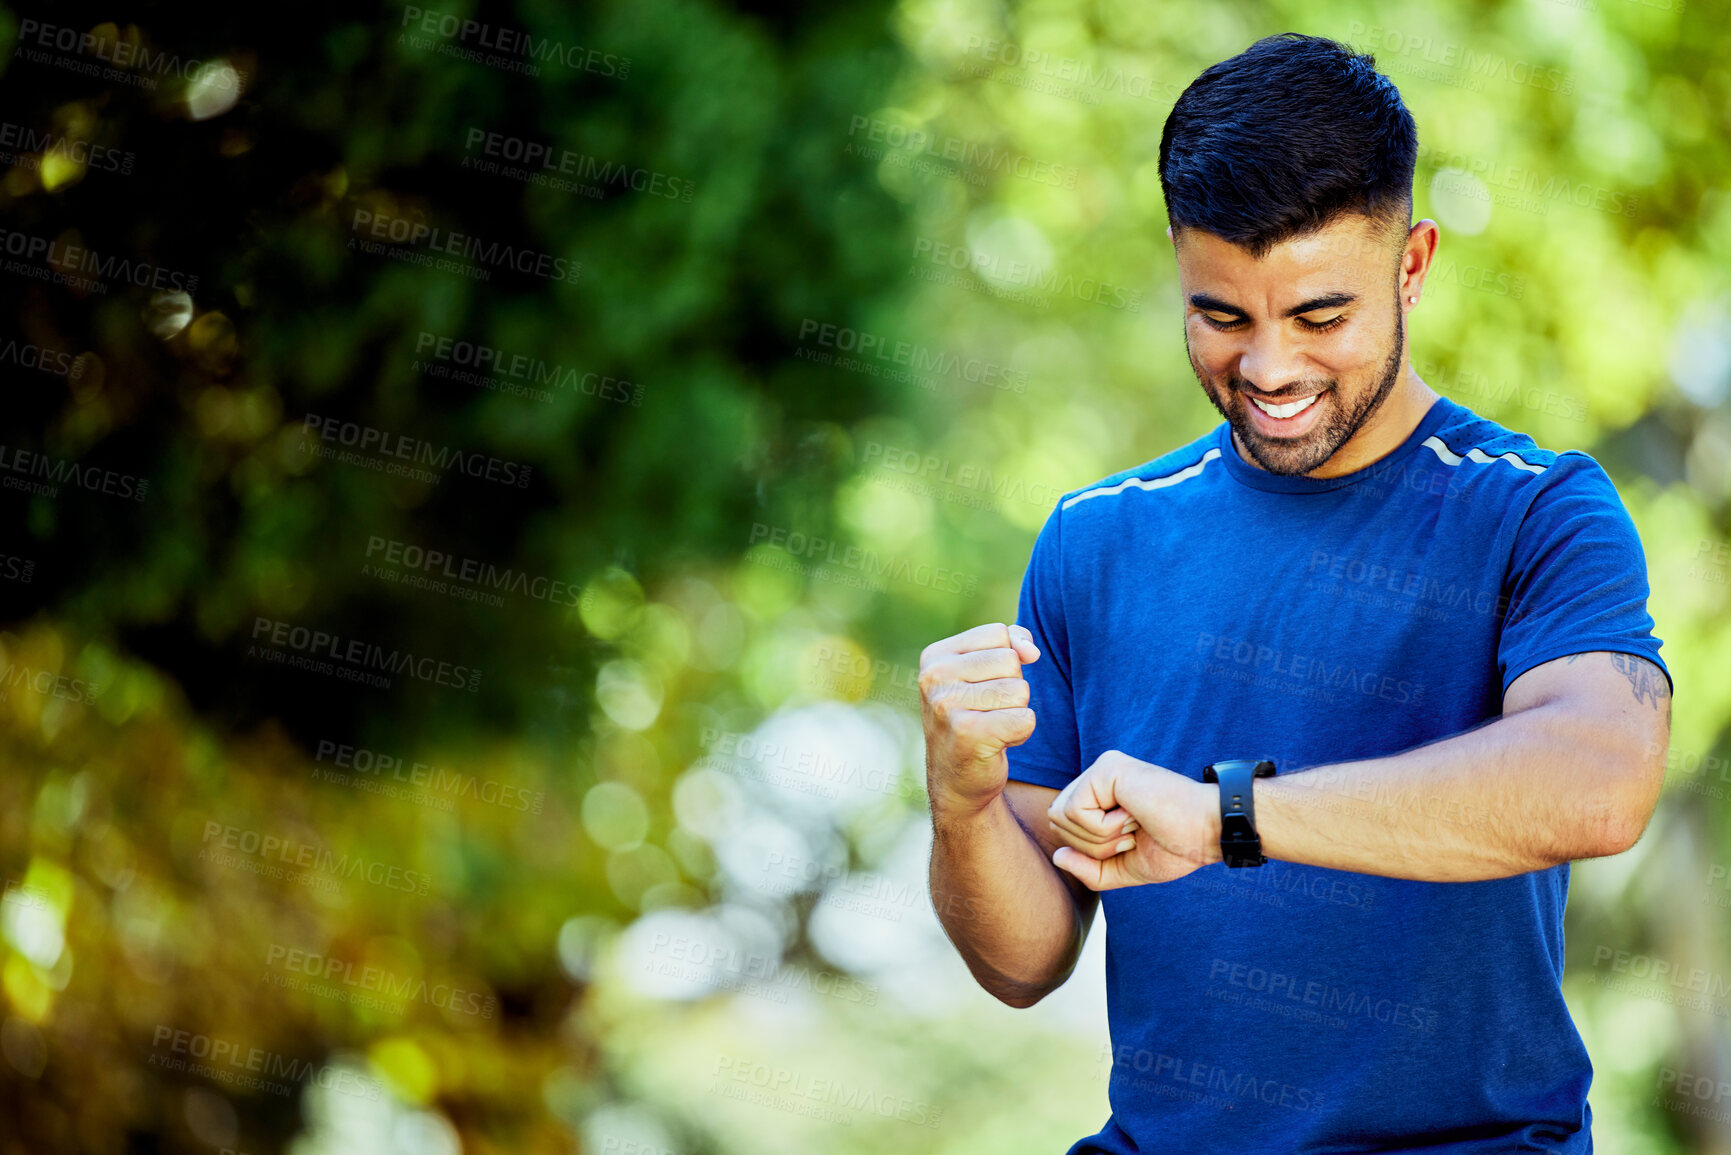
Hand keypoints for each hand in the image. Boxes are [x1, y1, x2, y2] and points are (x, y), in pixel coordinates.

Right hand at [920, 622, 1040, 818]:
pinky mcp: (967, 733)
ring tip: (991, 728)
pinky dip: (1020, 733)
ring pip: (1020, 691)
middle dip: (1012, 688)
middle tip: (988, 712)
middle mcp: (934, 676)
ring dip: (1016, 712)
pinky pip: (1024, 719)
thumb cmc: (976, 718)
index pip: (999, 634)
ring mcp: (946, 705)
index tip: (983, 687)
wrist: (957, 781)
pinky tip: (997, 743)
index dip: (1006, 662)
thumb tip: (1031, 651)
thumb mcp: (984, 673)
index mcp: (934, 655)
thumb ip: (1011, 644)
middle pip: (1011, 661)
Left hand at [1046, 750, 1220, 889]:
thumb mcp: (1125, 868)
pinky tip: (1134, 816)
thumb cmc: (1175, 846)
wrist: (1209, 831)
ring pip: (1062, 816)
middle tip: (1131, 836)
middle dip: (1092, 846)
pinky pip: (1075, 811)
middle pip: (1056, 821)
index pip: (1063, 827)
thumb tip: (1057, 856)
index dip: (1090, 850)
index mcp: (1101, 795)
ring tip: (1134, 825)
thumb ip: (1090, 868)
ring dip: (1100, 838)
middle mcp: (1097, 776)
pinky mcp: (1106, 767)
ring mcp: (1101, 768)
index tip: (1129, 843)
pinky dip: (1104, 829)